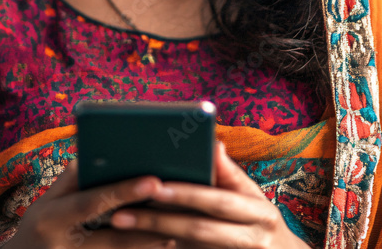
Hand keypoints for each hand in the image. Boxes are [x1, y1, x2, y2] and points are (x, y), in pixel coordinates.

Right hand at [4, 156, 178, 247]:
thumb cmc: (37, 226)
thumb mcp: (46, 200)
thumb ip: (73, 179)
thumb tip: (104, 153)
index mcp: (51, 218)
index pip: (93, 202)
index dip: (124, 191)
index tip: (154, 180)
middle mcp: (64, 245)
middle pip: (114, 238)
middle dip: (147, 224)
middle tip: (179, 209)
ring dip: (149, 244)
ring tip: (175, 231)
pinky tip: (160, 245)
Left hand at [106, 140, 308, 248]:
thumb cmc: (259, 221)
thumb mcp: (252, 197)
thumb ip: (229, 174)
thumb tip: (213, 143)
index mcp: (259, 211)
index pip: (218, 201)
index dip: (185, 193)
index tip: (153, 185)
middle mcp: (253, 236)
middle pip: (199, 229)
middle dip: (159, 220)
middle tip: (121, 212)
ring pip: (192, 247)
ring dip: (155, 237)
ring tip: (123, 225)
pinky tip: (137, 244)